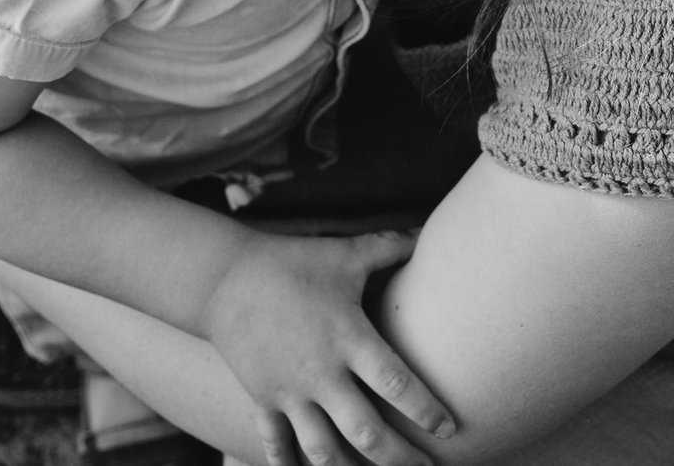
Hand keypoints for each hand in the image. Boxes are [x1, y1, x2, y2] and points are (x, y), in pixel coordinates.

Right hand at [203, 231, 455, 465]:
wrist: (224, 278)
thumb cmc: (293, 263)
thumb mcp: (345, 254)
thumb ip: (389, 247)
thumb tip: (426, 231)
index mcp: (348, 338)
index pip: (396, 384)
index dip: (426, 411)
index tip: (449, 430)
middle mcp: (321, 373)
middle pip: (366, 433)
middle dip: (400, 458)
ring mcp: (289, 392)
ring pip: (324, 451)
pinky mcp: (263, 400)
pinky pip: (278, 446)